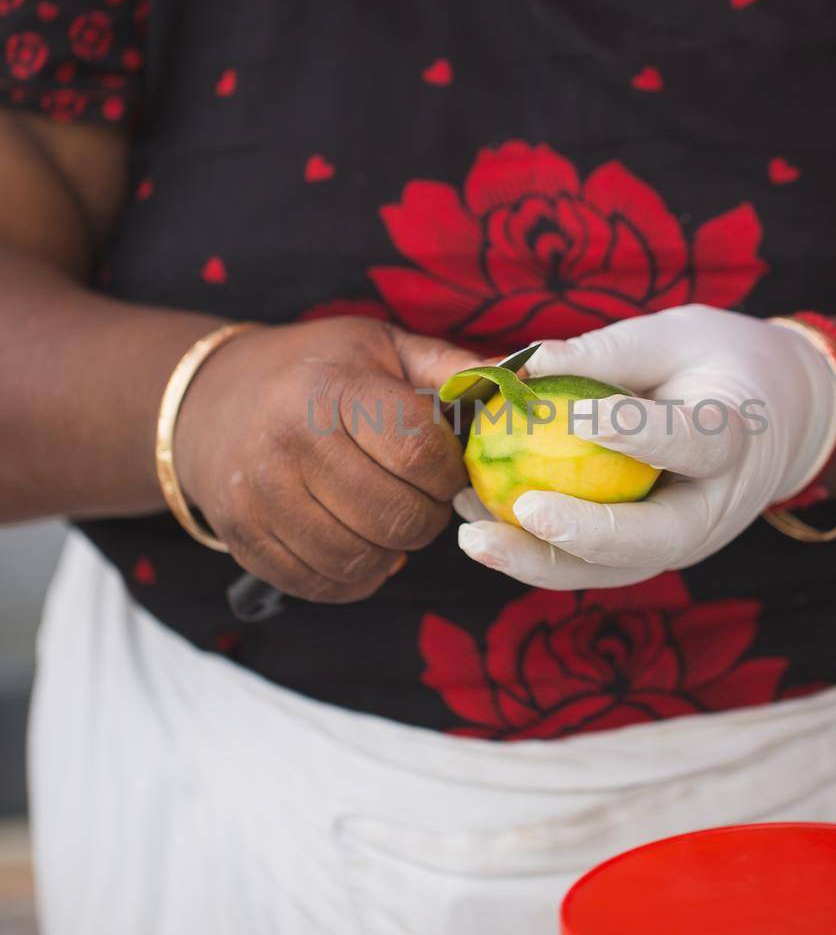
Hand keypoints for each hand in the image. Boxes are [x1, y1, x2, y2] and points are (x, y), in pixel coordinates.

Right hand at [175, 317, 472, 602]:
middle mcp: (290, 443)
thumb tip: (527, 379)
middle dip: (428, 515)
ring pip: (362, 559)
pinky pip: (323, 584)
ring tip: (390, 517)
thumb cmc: (315, 372)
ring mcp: (261, 497)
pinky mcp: (244, 539)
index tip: (448, 467)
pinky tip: (360, 543)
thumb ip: (453, 370)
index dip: (449, 471)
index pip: (418, 452)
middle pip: (396, 516)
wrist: (208, 402)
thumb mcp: (381, 350)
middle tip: (423, 497)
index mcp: (332, 389)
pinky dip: (356, 576)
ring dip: (394, 549)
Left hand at [454, 304, 835, 588]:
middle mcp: (712, 509)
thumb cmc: (716, 363)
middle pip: (653, 539)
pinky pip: (588, 564)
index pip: (692, 442)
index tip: (578, 414)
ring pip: (611, 570)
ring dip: (538, 560)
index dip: (637, 431)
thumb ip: (611, 354)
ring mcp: (680, 543)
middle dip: (585, 534)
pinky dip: (533, 551)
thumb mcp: (676, 337)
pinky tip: (476, 525)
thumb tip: (530, 360)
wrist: (774, 420)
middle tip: (523, 510)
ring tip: (471, 535)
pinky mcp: (646, 554)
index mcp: (735, 441)